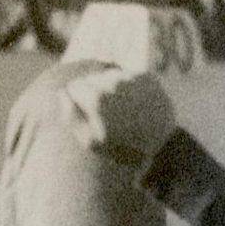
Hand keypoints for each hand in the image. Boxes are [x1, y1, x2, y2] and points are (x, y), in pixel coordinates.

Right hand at [57, 66, 178, 175]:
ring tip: (120, 109)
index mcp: (97, 98)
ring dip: (110, 88)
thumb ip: (70, 116)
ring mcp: (133, 79)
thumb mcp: (90, 142)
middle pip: (91, 78)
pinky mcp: (148, 78)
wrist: (162, 150)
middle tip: (105, 114)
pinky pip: (129, 76)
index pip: (74, 86)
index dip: (77, 101)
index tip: (87, 115)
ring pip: (109, 75)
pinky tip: (134, 104)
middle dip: (93, 92)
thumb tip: (61, 92)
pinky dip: (128, 86)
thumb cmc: (122, 149)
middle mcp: (115, 83)